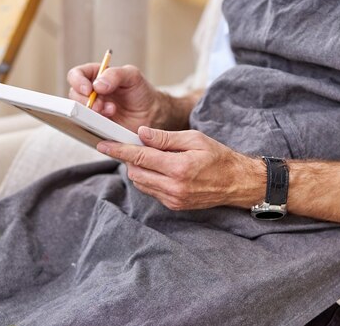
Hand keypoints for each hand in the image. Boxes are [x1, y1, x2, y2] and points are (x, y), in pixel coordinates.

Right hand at [67, 64, 164, 131]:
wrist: (151, 113)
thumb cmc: (141, 91)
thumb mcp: (132, 75)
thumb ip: (115, 75)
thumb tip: (97, 85)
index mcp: (97, 75)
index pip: (77, 74)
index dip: (78, 81)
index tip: (89, 90)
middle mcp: (91, 92)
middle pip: (74, 95)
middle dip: (86, 101)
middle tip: (100, 106)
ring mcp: (92, 109)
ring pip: (79, 111)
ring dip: (92, 113)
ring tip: (111, 111)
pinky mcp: (96, 124)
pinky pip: (87, 126)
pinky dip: (96, 124)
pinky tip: (109, 122)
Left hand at [97, 127, 265, 210]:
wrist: (236, 182)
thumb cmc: (218, 157)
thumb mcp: (194, 139)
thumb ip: (166, 138)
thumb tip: (141, 134)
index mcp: (179, 168)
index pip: (140, 157)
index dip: (119, 150)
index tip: (104, 144)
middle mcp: (174, 187)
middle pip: (135, 173)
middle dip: (130, 158)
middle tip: (135, 145)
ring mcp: (173, 199)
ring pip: (141, 183)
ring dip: (138, 169)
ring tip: (151, 156)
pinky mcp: (174, 205)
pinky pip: (151, 191)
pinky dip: (149, 179)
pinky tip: (159, 169)